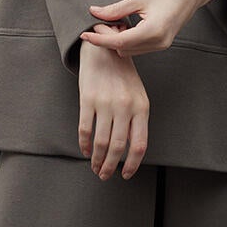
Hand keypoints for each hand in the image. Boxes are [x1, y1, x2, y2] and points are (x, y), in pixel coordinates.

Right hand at [78, 41, 149, 179]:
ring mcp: (106, 103)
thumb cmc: (123, 77)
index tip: (125, 175)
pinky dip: (84, 145)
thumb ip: (136, 122)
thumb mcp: (138, 97)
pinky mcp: (88, 99)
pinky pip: (85, 129)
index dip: (132, 164)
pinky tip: (85, 151)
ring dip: (97, 159)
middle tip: (105, 175)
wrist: (106, 51)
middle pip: (119, 147)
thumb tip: (131, 151)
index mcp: (141, 108)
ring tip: (95, 167)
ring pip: (101, 141)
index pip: (139, 145)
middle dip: (111, 166)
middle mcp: (125, 107)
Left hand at [81, 0, 211, 58]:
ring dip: (117, 41)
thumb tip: (94, 13)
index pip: (119, 42)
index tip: (85, 34)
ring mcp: (161, 45)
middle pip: (123, 49)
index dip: (100, 39)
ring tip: (111, 23)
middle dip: (107, 39)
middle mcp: (158, 42)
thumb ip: (116, 9)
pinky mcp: (162, 43)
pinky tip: (123, 26)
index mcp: (153, 31)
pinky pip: (138, 48)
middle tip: (98, 22)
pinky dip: (127, 40)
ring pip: (130, 51)